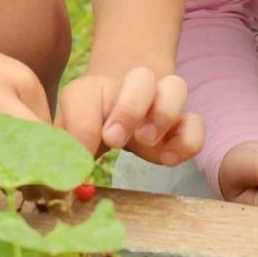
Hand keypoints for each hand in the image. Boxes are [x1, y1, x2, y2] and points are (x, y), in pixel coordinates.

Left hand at [56, 66, 203, 163]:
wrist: (118, 108)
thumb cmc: (88, 126)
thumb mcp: (68, 135)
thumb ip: (61, 151)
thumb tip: (60, 180)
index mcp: (93, 90)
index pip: (84, 96)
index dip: (82, 126)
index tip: (80, 154)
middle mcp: (131, 87)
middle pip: (141, 76)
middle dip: (130, 108)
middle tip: (115, 139)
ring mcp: (161, 101)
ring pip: (176, 86)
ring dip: (162, 114)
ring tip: (146, 141)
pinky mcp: (182, 123)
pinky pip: (196, 122)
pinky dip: (187, 140)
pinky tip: (168, 159)